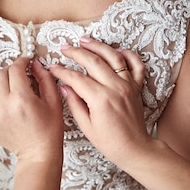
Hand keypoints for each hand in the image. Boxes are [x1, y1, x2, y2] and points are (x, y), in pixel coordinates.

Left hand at [0, 57, 63, 164]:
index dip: (21, 61)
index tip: (25, 62)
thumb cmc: (48, 132)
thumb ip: (45, 79)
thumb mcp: (54, 102)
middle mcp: (4, 106)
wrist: (39, 154)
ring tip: (0, 88)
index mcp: (22, 99)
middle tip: (18, 77)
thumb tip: (35, 66)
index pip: (15, 69)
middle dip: (10, 72)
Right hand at [49, 37, 151, 164]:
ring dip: (98, 46)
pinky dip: (127, 54)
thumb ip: (74, 103)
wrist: (135, 148)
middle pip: (93, 61)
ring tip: (85, 40)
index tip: (52, 67)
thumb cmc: (110, 142)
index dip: (62, 71)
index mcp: (101, 99)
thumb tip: (64, 86)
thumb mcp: (86, 126)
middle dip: (76, 52)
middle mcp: (115, 88)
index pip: (76, 78)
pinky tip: (115, 50)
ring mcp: (128, 85)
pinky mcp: (136, 86)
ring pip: (113, 57)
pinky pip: (135, 64)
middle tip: (64, 48)